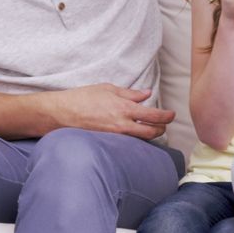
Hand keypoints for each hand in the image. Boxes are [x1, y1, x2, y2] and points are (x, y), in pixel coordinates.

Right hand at [43, 84, 174, 139]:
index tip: (172, 115)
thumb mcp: (107, 89)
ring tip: (153, 129)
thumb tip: (146, 95)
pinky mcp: (108, 143)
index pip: (153, 116)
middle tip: (165, 124)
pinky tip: (135, 134)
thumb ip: (130, 93)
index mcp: (124, 109)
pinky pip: (127, 143)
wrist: (61, 114)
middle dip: (162, 129)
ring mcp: (115, 137)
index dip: (166, 117)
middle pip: (152, 133)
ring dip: (150, 135)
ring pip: (141, 140)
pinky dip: (135, 139)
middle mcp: (122, 126)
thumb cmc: (83, 98)